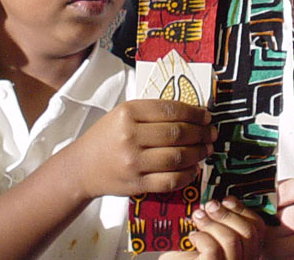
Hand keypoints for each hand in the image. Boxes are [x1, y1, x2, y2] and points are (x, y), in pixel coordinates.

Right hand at [71, 99, 215, 198]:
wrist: (82, 167)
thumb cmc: (106, 136)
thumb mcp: (123, 113)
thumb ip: (152, 111)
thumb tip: (191, 112)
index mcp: (128, 112)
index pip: (171, 109)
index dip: (194, 113)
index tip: (206, 115)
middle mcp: (131, 136)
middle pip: (177, 133)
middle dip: (201, 133)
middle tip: (211, 133)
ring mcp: (133, 162)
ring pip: (177, 157)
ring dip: (198, 153)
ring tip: (206, 149)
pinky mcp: (136, 184)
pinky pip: (170, 180)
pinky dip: (187, 175)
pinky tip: (194, 168)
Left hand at [161, 197, 266, 259]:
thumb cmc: (187, 252)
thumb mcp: (208, 233)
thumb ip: (219, 221)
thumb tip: (218, 201)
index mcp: (244, 251)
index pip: (258, 228)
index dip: (243, 209)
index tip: (226, 200)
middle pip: (249, 233)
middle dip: (227, 214)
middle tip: (208, 206)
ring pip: (232, 240)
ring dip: (211, 223)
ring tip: (197, 218)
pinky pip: (213, 250)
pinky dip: (202, 238)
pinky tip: (192, 237)